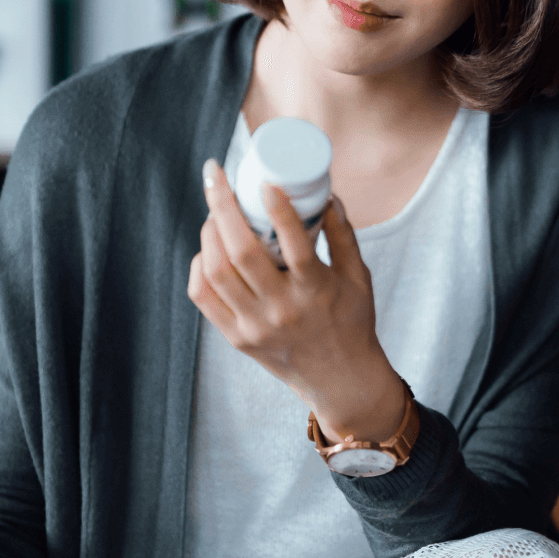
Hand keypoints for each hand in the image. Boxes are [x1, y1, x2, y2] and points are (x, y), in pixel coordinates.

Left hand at [187, 159, 407, 442]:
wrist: (340, 381)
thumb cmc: (351, 322)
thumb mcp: (358, 277)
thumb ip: (343, 235)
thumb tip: (326, 193)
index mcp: (316, 291)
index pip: (295, 245)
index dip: (278, 210)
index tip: (265, 182)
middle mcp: (282, 310)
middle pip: (241, 252)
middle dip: (222, 206)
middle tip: (216, 176)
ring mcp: (254, 326)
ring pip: (216, 271)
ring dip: (209, 232)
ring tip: (215, 210)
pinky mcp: (237, 338)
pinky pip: (204, 297)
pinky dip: (200, 267)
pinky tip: (209, 249)